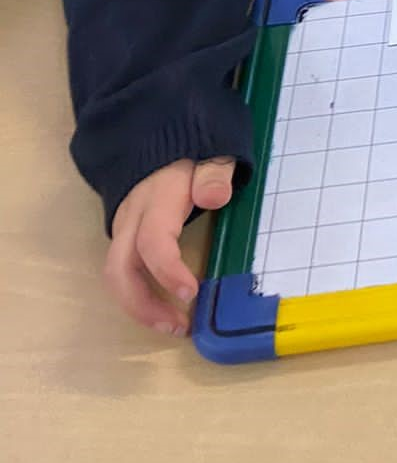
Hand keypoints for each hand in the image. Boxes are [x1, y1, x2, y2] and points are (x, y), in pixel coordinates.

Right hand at [104, 157, 234, 335]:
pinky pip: (122, 271)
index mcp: (156, 199)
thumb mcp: (211, 153)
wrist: (156, 135)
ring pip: (116, 274)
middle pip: (120, 268)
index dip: (168, 271)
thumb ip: (213, 173)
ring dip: (139, 307)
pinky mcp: (124, 236)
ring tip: (173, 327)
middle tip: (179, 327)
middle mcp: (132, 217)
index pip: (153, 241)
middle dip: (144, 304)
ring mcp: (124, 227)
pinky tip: (162, 310)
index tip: (191, 294)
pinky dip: (137, 296)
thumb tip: (215, 196)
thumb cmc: (191, 152)